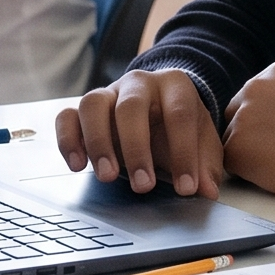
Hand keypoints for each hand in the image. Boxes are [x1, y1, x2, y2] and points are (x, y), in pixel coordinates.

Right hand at [56, 69, 224, 198]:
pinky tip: (77, 165)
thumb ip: (206, 165)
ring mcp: (108, 93)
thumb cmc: (181, 128)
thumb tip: (207, 191)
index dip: (184, 153)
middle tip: (143, 186)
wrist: (160, 107)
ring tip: (108, 177)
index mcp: (175, 85)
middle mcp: (139, 83)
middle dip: (136, 149)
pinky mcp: (83, 109)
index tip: (186, 188)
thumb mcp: (203, 143)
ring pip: (92, 104)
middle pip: (130, 107)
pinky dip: (68, 140)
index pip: (179, 114)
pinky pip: (66, 116)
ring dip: (98, 142)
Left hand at [223, 62, 274, 201]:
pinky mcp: (236, 146)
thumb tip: (270, 118)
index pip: (254, 96)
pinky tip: (274, 172)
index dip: (267, 119)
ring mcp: (243, 116)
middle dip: (251, 132)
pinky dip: (247, 172)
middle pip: (236, 113)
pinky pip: (231, 162)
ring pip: (232, 139)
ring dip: (250, 153)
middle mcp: (255, 87)